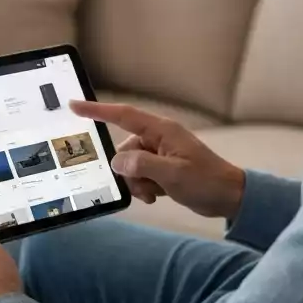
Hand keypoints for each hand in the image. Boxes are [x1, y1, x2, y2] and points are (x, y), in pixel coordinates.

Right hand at [68, 100, 245, 219]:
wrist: (229, 196)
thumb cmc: (206, 181)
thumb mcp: (172, 175)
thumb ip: (142, 166)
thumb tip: (118, 162)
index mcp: (162, 131)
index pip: (124, 116)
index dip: (97, 110)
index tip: (74, 106)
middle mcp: (159, 138)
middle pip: (125, 148)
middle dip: (127, 170)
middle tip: (143, 188)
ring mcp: (161, 153)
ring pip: (131, 165)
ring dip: (137, 182)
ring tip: (154, 194)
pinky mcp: (163, 167)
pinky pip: (140, 174)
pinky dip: (144, 186)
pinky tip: (156, 196)